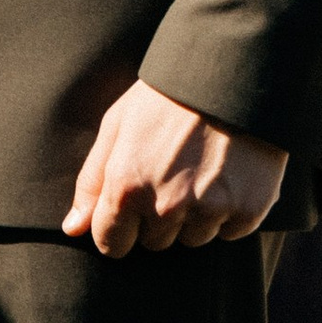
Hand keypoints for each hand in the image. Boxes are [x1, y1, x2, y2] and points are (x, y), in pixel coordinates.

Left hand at [61, 81, 286, 255]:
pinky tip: (229, 175)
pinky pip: (230, 231)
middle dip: (157, 216)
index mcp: (127, 186)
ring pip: (193, 239)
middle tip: (172, 172)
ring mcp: (210, 210)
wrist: (233, 77)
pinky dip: (230, 211)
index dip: (118, 229)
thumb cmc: (167, 98)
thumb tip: (73, 229)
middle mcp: (167, 206)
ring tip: (202, 169)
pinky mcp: (248, 210)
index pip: (112, 244)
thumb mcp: (117, 125)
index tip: (128, 213)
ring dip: (195, 215)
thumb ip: (93, 181)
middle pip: (154, 242)